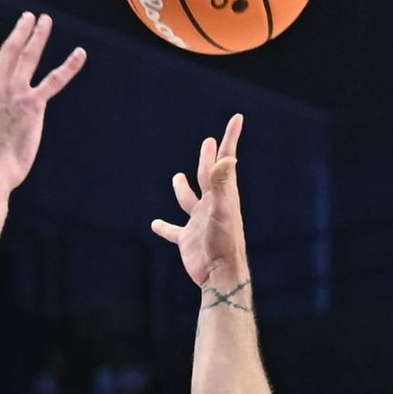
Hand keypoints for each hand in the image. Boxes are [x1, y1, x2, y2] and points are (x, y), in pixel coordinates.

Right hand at [0, 13, 85, 192]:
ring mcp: (16, 93)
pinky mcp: (34, 104)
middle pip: (10, 50)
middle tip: (28, 17)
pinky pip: (55, 81)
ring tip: (45, 21)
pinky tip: (80, 53)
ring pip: (29, 57)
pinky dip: (69, 66)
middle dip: (20, 31)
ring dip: (39, 36)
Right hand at [150, 113, 247, 288]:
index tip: (237, 118)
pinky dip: (164, 227)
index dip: (230, 138)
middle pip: (208, 175)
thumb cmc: (224, 242)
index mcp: (222, 194)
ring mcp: (198, 222)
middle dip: (209, 158)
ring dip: (183, 189)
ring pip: (189, 200)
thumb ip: (221, 183)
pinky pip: (173, 230)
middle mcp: (211, 205)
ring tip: (177, 177)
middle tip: (209, 142)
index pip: (225, 159)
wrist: (220, 275)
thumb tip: (228, 158)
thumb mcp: (222, 210)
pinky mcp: (187, 240)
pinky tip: (155, 225)